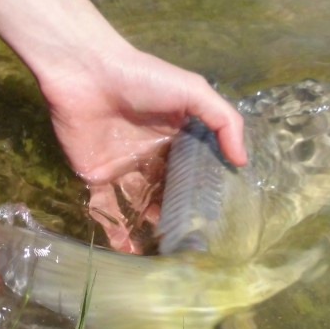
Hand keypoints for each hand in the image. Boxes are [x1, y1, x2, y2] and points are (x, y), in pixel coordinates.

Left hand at [37, 42, 245, 252]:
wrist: (86, 73)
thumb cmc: (142, 78)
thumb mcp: (193, 91)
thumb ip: (224, 121)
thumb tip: (242, 161)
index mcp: (176, 136)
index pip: (196, 169)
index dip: (207, 191)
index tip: (221, 218)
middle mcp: (152, 155)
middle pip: (169, 192)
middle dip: (180, 216)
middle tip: (194, 244)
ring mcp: (124, 168)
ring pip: (140, 206)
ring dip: (151, 229)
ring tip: (166, 255)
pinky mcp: (96, 176)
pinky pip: (107, 209)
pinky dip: (116, 231)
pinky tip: (130, 252)